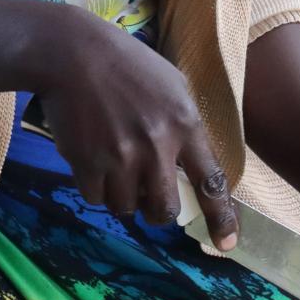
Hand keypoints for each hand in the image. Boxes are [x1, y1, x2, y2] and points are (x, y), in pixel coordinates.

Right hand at [29, 13, 243, 242]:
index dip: (221, 218)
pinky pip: (96, 199)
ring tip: (116, 169)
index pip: (210, 181)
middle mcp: (156, 145)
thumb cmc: (127, 64)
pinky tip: (93, 162)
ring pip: (127, 208)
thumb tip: (191, 165)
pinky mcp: (87, 162)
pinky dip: (96, 189)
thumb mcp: (172, 85)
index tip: (225, 245)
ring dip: (123, 197)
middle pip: (165, 209)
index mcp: (185, 123)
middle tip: (149, 199)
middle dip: (159, 213)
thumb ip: (186, 124)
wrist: (73, 53)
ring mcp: (120, 156)